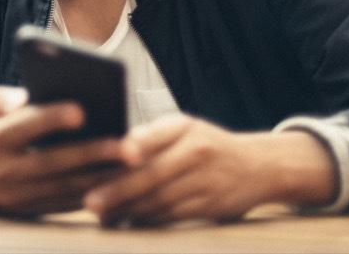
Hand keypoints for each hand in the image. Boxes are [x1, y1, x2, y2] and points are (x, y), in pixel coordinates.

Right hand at [0, 86, 135, 215]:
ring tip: (134, 165)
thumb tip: (25, 97)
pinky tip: (120, 182)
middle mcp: (4, 170)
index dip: (51, 118)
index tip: (81, 108)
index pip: (24, 126)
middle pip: (54, 162)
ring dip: (102, 178)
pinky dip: (94, 194)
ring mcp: (18, 195)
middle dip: (94, 154)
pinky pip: (66, 203)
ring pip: (66, 188)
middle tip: (129, 146)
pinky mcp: (30, 210)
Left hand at [83, 114, 336, 226]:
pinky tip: (126, 222)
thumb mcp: (184, 128)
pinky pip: (173, 215)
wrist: (258, 166)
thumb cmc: (206, 144)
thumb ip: (150, 136)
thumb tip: (111, 149)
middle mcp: (198, 152)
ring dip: (128, 210)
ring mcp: (206, 181)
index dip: (137, 145)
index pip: (156, 135)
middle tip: (90, 201)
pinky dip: (148, 220)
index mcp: (185, 127)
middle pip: (154, 174)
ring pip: (161, 200)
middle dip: (119, 190)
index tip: (117, 154)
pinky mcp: (211, 207)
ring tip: (101, 214)